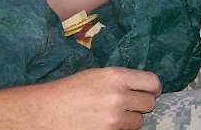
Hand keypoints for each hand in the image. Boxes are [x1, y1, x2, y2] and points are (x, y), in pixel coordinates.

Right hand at [44, 67, 160, 129]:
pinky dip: (120, 129)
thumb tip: (143, 86)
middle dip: (141, 103)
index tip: (150, 90)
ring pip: (139, 121)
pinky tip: (106, 124)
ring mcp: (115, 119)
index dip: (153, 87)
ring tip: (114, 114)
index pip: (151, 82)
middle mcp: (119, 97)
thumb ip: (120, 79)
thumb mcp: (96, 75)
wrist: (47, 112)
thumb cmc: (70, 91)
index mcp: (116, 76)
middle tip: (129, 103)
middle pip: (149, 103)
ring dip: (131, 119)